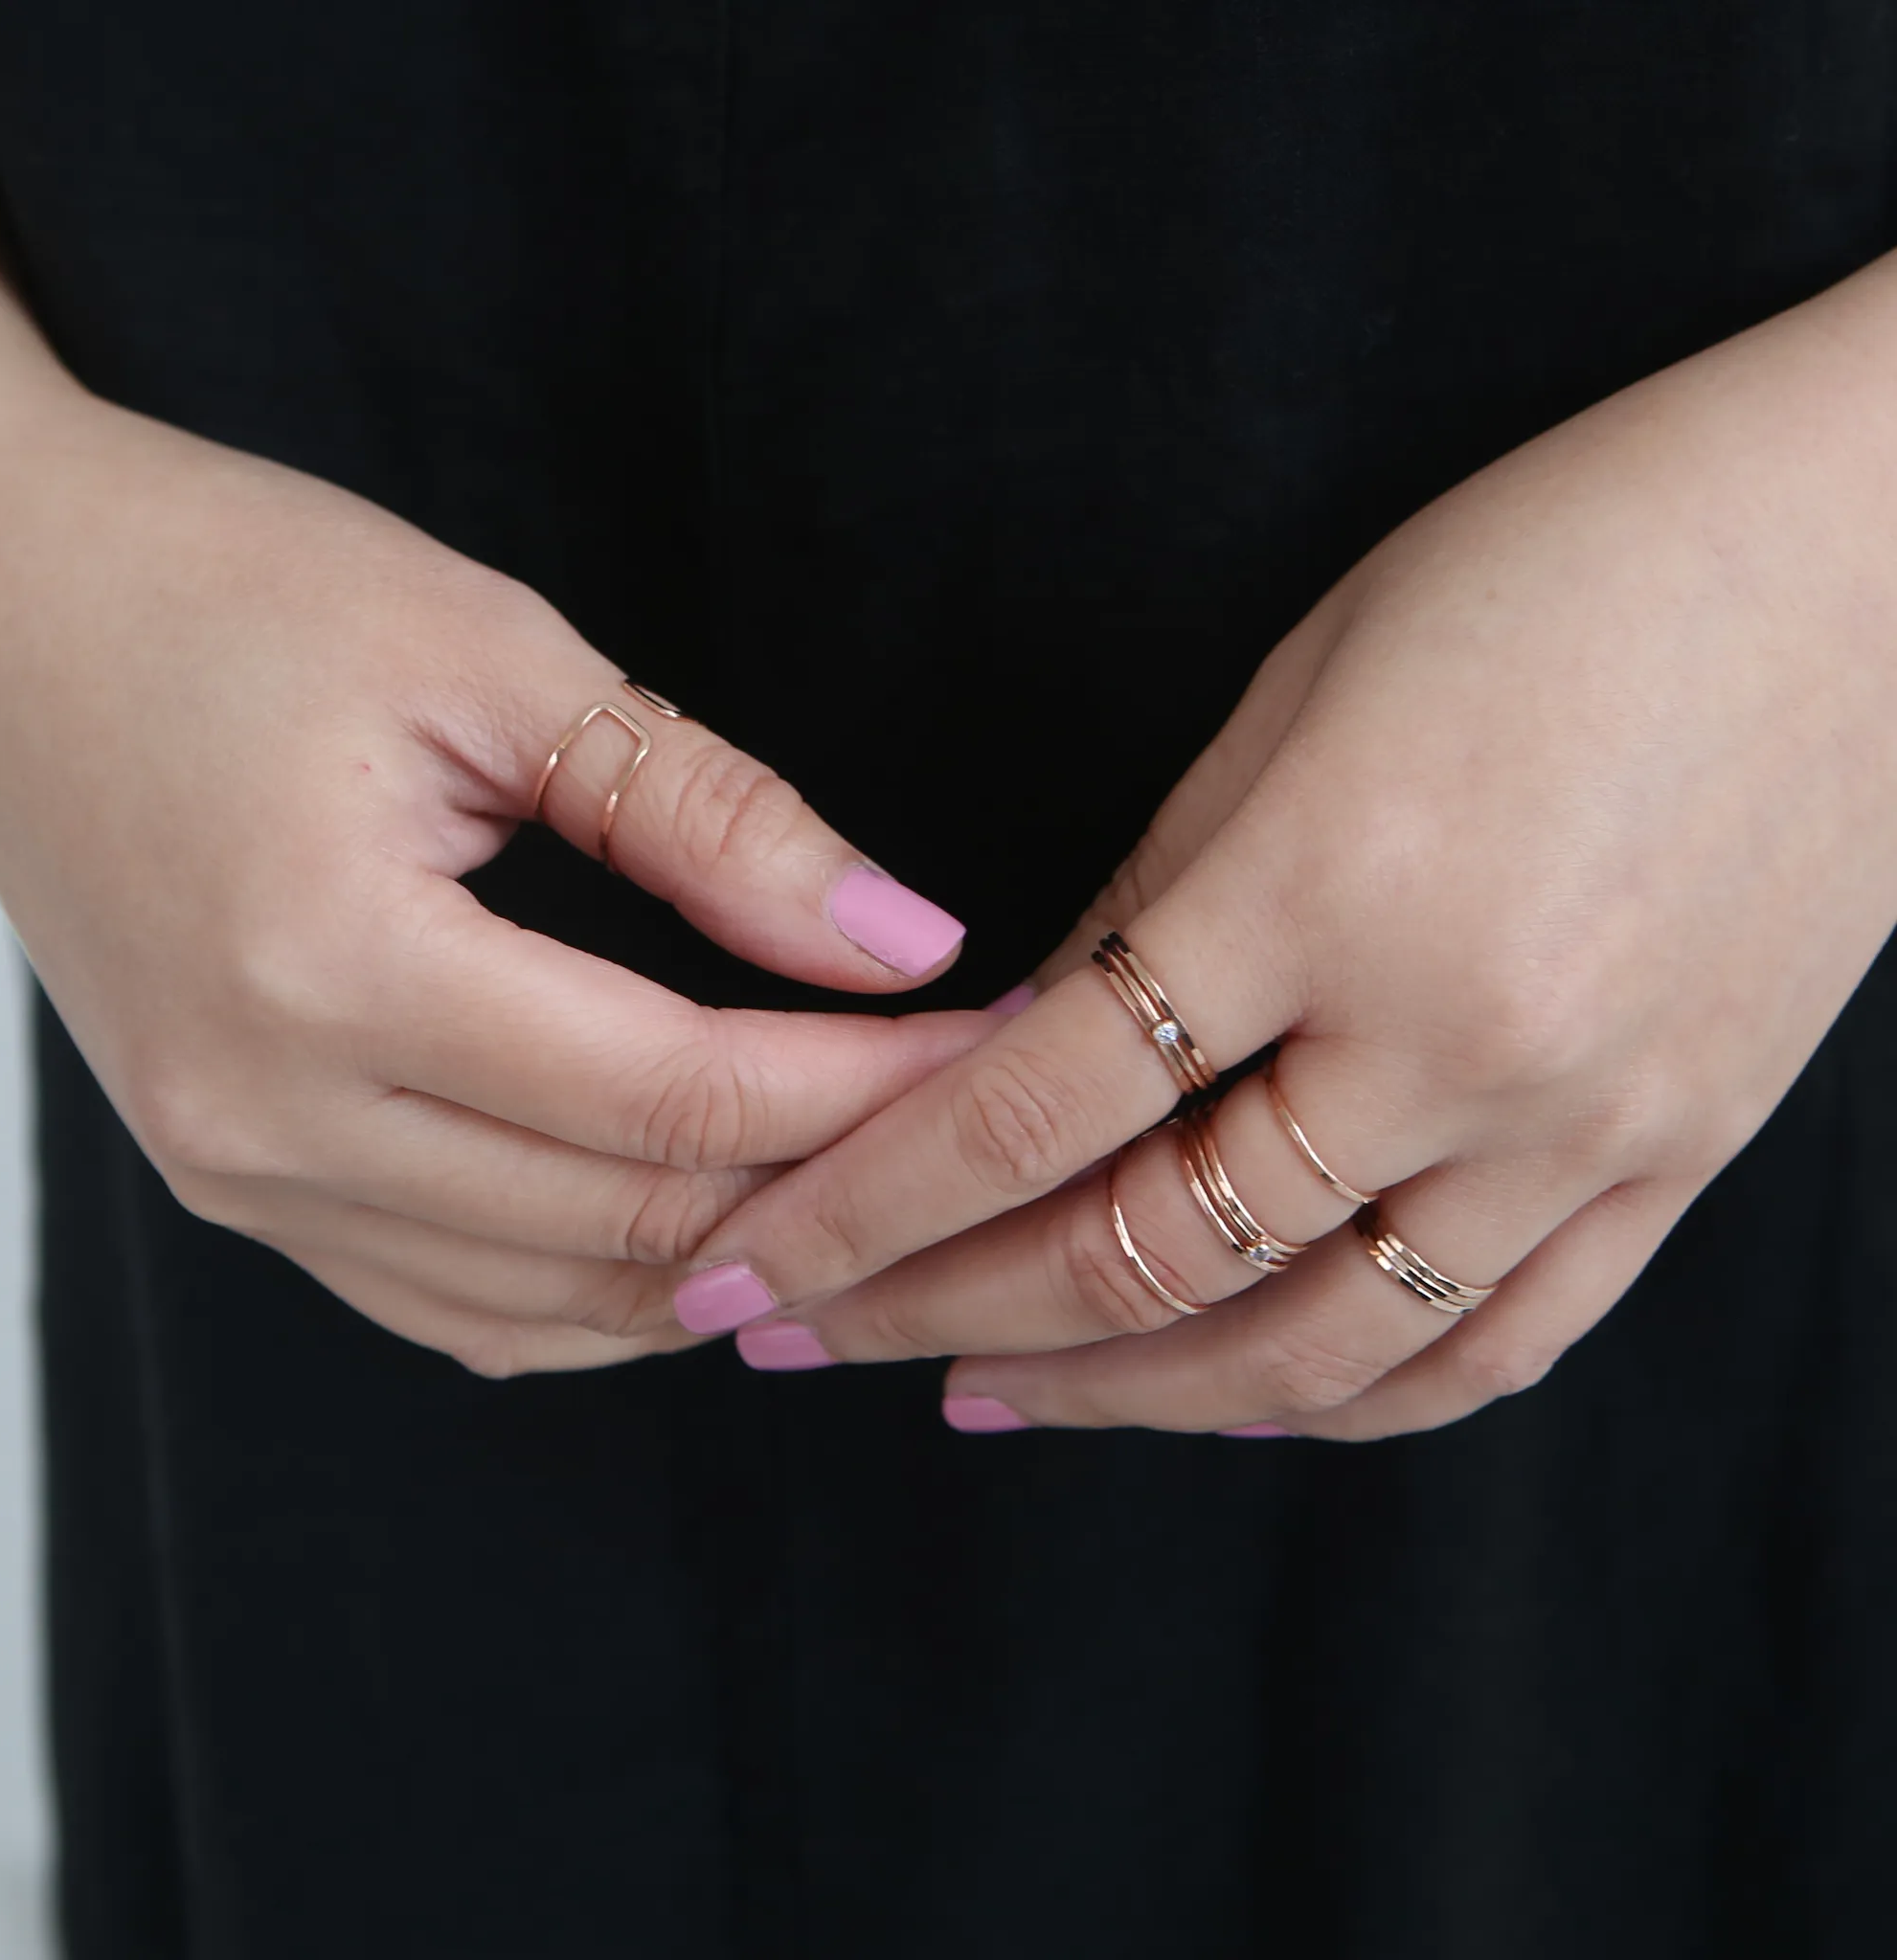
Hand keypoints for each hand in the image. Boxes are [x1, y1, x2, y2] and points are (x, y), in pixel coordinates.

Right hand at [0, 390, 981, 1374]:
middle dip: (823, 1178)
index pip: (672, 1092)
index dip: (857, 1084)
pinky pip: (450, 1303)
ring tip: (858, 1182)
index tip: (980, 1037)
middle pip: (626, 1220)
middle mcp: (265, 1114)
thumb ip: (711, 817)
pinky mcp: (230, 1178)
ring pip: (548, 1300)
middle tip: (952, 1116)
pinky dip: (594, 1293)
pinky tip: (693, 1237)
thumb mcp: (495, 656)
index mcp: (330, 963)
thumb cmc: (226, 590)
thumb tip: (898, 941)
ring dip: (723, 1260)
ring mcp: (232, 1172)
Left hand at [674, 251, 1896, 1435]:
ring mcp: (1588, 1122)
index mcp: (1331, 881)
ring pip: (1311, 1353)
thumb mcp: (1302, 686)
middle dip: (941, 1315)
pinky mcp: (1680, 1158)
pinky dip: (1333, 1403)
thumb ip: (1156, 896)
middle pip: (1149, 1254)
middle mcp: (1461, 1037)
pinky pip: (1486, 1347)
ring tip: (982, 1398)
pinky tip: (1219, 1404)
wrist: (1875, 554)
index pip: (1037, 1106)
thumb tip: (1028, 1047)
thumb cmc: (1563, 562)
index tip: (744, 1271)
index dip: (861, 1206)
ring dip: (1119, 1399)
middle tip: (806, 1341)